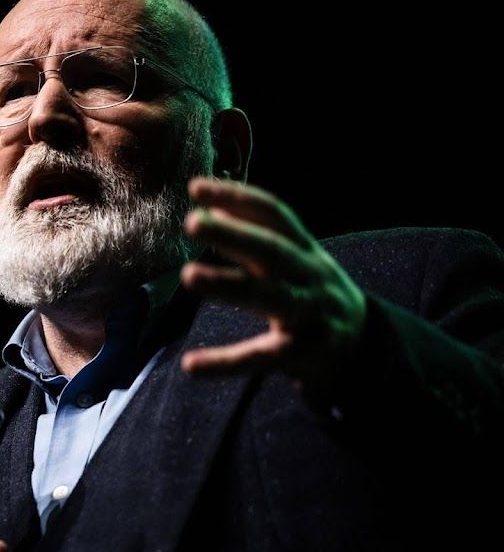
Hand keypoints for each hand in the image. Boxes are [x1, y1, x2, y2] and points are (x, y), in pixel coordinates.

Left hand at [180, 176, 366, 381]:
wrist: (364, 346)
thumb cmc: (313, 294)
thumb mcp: (294, 260)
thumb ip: (256, 237)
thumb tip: (215, 209)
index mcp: (305, 250)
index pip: (274, 215)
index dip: (238, 197)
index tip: (196, 187)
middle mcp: (310, 276)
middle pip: (272, 250)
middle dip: (234, 233)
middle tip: (192, 222)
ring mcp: (310, 314)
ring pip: (270, 297)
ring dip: (229, 284)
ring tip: (188, 275)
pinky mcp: (304, 353)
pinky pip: (261, 357)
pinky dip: (225, 362)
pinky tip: (190, 364)